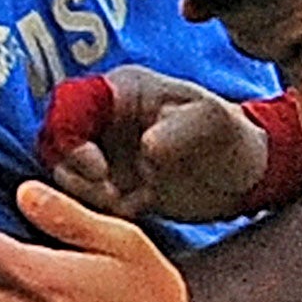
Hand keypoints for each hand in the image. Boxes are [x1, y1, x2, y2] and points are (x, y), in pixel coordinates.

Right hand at [42, 66, 268, 221]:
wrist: (245, 176)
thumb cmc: (231, 136)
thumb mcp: (212, 124)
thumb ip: (180, 130)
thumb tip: (147, 148)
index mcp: (121, 90)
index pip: (70, 104)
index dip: (71, 135)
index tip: (98, 168)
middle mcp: (104, 119)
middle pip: (56, 140)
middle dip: (74, 170)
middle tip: (110, 193)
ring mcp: (104, 152)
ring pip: (64, 172)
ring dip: (84, 193)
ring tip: (126, 203)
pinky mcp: (110, 184)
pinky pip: (82, 196)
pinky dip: (96, 209)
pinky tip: (133, 211)